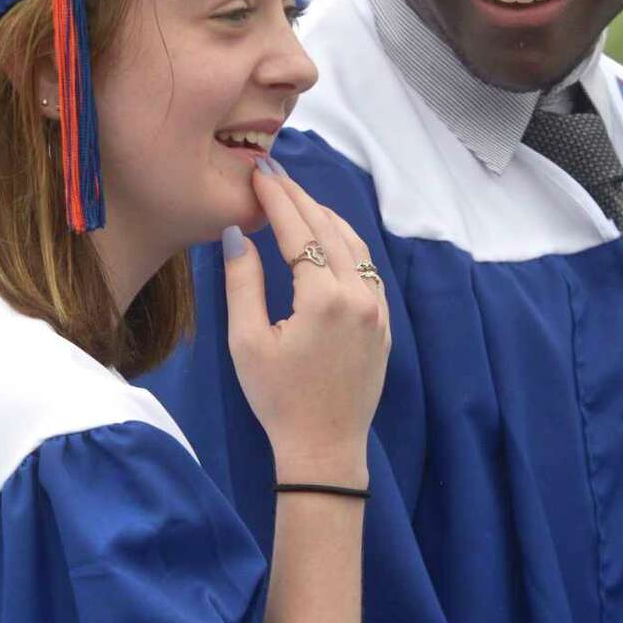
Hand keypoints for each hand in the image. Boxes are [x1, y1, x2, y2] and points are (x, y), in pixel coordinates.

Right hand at [222, 164, 389, 484]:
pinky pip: (368, 271)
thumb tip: (238, 234)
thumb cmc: (278, 400)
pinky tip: (328, 241)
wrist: (324, 449)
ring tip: (298, 201)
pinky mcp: (384, 326)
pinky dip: (347, 246)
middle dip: (301, 198)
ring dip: (326, 218)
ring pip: (356, 246)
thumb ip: (243, 282)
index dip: (277, 198)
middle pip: (330, 229)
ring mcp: (378, 311)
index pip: (299, 230)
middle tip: (274, 176)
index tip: (259, 174)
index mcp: (324, 297)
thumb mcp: (247, 342)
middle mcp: (360, 296)